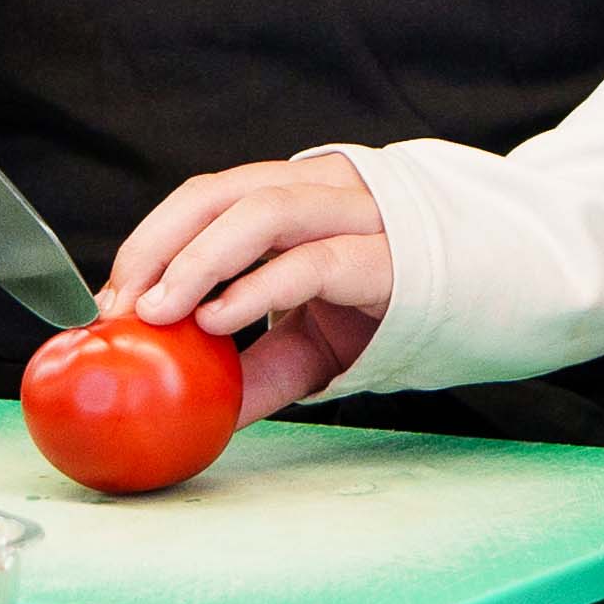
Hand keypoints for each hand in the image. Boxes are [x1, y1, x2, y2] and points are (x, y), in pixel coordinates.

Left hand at [103, 153, 394, 419]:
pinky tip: (218, 318)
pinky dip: (256, 288)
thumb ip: (255, 369)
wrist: (492, 303)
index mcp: (296, 198)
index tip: (110, 299)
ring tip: (159, 310)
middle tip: (121, 305)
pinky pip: (312, 261)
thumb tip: (193, 412)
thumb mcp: (310, 344)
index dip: (151, 239)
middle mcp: (323, 191)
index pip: (205, 197)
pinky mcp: (387, 260)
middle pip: (219, 192)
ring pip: (262, 211)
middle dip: (159, 245)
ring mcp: (359, 219)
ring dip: (198, 260)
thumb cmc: (395, 310)